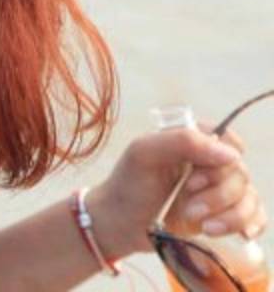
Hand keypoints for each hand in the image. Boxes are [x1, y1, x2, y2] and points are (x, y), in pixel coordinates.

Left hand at [87, 126, 265, 258]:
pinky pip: (255, 216)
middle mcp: (209, 162)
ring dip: (230, 215)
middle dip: (217, 195)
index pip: (229, 142)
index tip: (193, 180)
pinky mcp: (224, 214)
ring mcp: (218, 190)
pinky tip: (238, 233)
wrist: (120, 224)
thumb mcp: (144, 153)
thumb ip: (182, 141)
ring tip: (202, 226)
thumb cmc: (128, 184)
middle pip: (240, 173)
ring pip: (250, 197)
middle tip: (189, 208)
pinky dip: (248, 224)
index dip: (219, 163)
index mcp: (193, 140)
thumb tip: (231, 153)